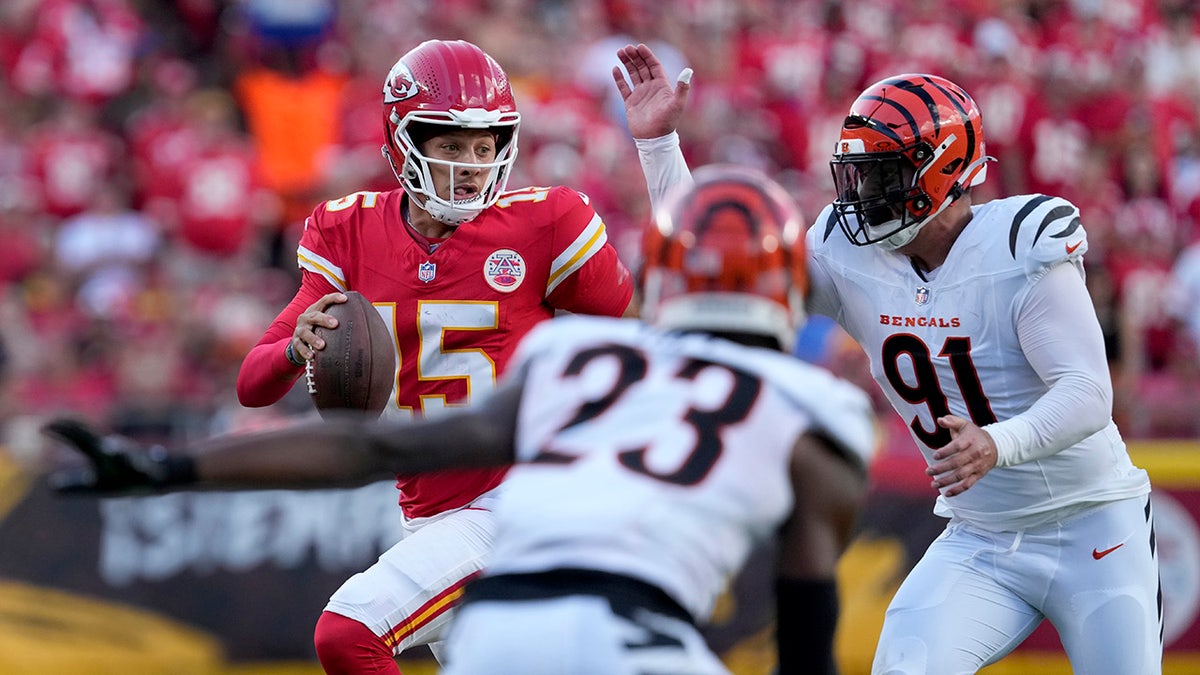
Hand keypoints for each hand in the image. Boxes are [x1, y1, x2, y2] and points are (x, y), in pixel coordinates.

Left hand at [41, 418, 191, 493]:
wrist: (158, 478)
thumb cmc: (123, 479)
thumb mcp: (97, 485)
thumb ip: (75, 485)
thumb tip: (51, 488)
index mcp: (98, 454)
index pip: (77, 438)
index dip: (61, 432)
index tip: (42, 427)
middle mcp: (113, 453)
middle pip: (94, 440)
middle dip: (80, 433)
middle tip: (62, 425)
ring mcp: (131, 460)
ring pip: (123, 453)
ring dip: (117, 449)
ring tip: (109, 447)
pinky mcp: (148, 471)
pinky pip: (147, 468)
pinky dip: (143, 466)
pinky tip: (145, 468)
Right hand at [290, 292, 346, 361]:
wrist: (299, 344)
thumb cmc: (319, 330)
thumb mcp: (327, 323)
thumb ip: (342, 320)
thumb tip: (370, 322)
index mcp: (316, 310)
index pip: (324, 300)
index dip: (334, 298)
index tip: (345, 299)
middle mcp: (306, 318)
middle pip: (314, 315)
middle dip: (324, 319)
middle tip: (335, 324)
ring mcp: (300, 330)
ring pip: (305, 332)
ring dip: (313, 338)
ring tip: (322, 345)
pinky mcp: (296, 342)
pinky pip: (299, 347)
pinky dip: (305, 351)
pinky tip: (311, 357)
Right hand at [613, 43, 691, 139]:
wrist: (654, 139)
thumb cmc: (667, 122)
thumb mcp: (677, 104)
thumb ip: (682, 87)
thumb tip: (689, 70)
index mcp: (662, 85)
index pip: (654, 65)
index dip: (647, 56)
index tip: (639, 46)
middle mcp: (651, 88)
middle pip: (642, 67)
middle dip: (635, 57)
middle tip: (627, 47)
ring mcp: (640, 94)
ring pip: (632, 74)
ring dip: (627, 63)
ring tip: (620, 52)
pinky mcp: (630, 102)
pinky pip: (623, 87)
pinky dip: (619, 78)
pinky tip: (615, 68)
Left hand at [925, 415, 997, 496]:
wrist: (996, 446)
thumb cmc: (973, 434)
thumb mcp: (964, 424)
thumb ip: (951, 421)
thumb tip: (940, 420)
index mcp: (971, 440)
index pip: (958, 446)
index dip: (946, 451)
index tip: (935, 455)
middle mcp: (975, 454)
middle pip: (958, 463)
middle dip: (942, 468)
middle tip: (928, 471)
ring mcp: (977, 466)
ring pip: (961, 476)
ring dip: (947, 481)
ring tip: (933, 484)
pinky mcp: (978, 475)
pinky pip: (968, 485)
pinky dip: (958, 490)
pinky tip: (946, 493)